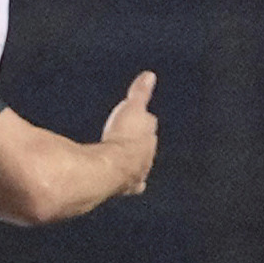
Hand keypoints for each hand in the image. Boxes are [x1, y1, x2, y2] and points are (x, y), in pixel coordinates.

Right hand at [104, 71, 160, 195]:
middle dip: (141, 144)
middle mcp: (146, 156)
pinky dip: (128, 184)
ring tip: (130, 162)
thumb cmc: (123, 138)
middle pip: (146, 147)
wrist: (114, 167)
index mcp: (148, 136)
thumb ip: (140, 93)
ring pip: (140, 167)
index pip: (149, 126)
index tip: (142, 119)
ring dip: (135, 164)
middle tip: (133, 140)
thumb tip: (149, 76)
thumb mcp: (132, 108)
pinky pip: (130, 185)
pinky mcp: (125, 186)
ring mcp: (138, 172)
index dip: (144, 123)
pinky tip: (127, 187)